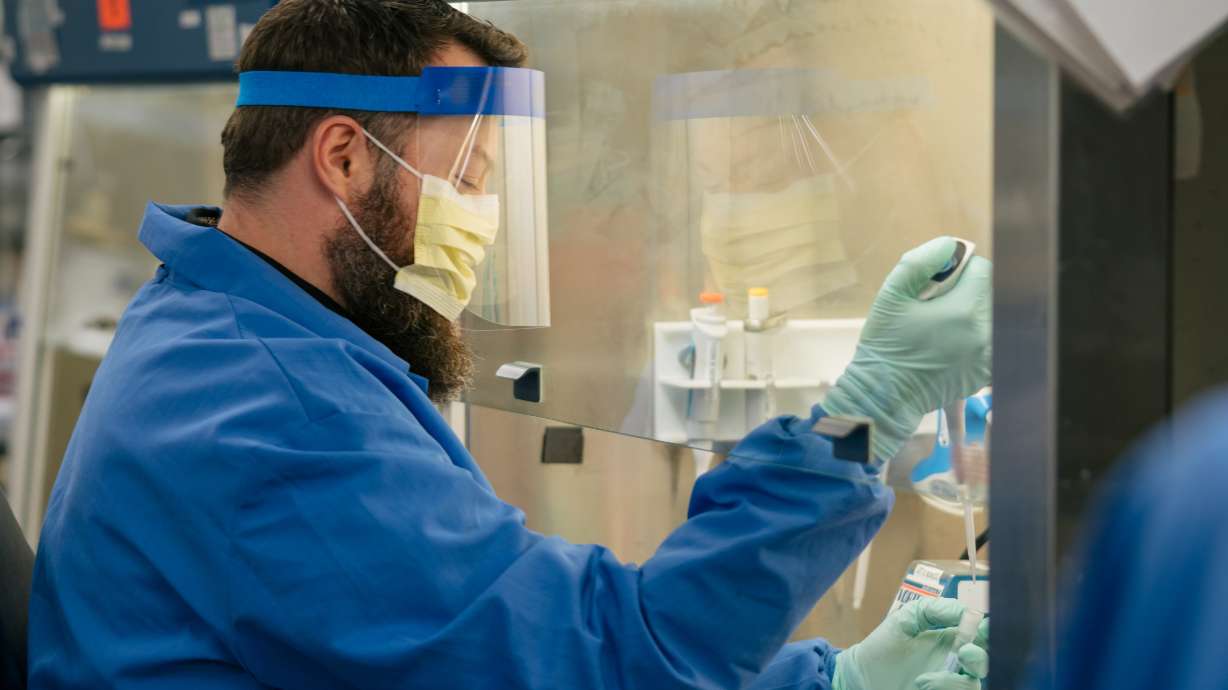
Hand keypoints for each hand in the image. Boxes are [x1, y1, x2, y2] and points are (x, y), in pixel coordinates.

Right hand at [822, 237, 991, 460]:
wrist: (884, 395)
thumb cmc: (885, 344)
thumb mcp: (890, 296)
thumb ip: (918, 262)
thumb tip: (949, 246)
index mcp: (963, 311)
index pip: (983, 270)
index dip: (961, 269)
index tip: (939, 282)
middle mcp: (983, 334)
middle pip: (990, 293)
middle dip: (968, 291)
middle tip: (937, 305)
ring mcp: (987, 357)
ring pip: (992, 317)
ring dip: (973, 314)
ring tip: (943, 326)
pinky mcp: (985, 373)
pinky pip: (991, 342)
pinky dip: (977, 337)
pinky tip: (950, 344)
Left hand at [833, 598, 988, 689]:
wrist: (861, 678)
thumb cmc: (881, 649)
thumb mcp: (904, 620)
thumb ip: (933, 610)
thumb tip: (966, 610)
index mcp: (951, 639)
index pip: (982, 634)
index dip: (990, 629)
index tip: (983, 626)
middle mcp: (956, 663)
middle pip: (985, 661)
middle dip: (979, 656)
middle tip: (964, 651)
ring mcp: (950, 683)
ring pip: (973, 685)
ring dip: (953, 681)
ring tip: (923, 680)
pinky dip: (942, 689)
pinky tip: (921, 685)